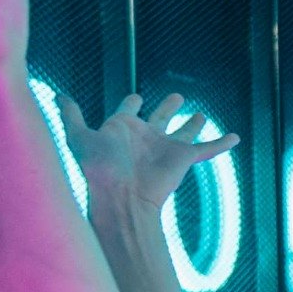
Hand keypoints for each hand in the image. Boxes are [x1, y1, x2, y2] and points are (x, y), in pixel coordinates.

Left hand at [74, 92, 238, 225]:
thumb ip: (70, 115)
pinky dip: (222, 143)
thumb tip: (58, 95)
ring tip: (201, 114)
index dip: (130, 104)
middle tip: (176, 97)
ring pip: (184, 131)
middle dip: (166, 108)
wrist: (120, 196)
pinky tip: (235, 137)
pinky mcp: (183, 158)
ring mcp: (165, 148)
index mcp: (122, 131)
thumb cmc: (98, 169)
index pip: (127, 113)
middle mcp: (145, 139)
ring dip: (193, 123)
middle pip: (159, 118)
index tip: (135, 98)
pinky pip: (207, 148)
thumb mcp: (79, 136)